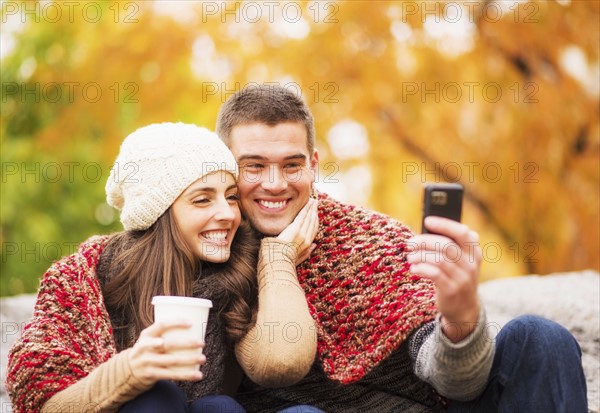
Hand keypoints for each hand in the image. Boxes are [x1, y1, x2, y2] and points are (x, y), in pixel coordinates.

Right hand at [127, 320, 205, 386]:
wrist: (128, 369)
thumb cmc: (148, 348)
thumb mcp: (150, 337)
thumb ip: (166, 333)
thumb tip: (195, 327)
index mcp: (146, 334)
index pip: (161, 325)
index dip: (176, 323)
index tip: (191, 323)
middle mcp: (145, 347)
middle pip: (168, 344)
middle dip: (187, 343)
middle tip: (202, 343)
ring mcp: (147, 362)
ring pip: (172, 361)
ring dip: (190, 360)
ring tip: (203, 359)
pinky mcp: (152, 375)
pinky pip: (171, 375)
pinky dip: (186, 375)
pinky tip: (198, 375)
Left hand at [277, 198, 318, 264]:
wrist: (278, 261)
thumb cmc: (285, 261)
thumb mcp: (299, 259)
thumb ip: (307, 252)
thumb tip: (315, 245)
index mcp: (308, 245)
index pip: (314, 230)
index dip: (315, 220)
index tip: (315, 213)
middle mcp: (307, 238)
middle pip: (313, 222)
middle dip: (314, 212)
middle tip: (315, 203)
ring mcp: (302, 233)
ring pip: (309, 218)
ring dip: (311, 208)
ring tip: (312, 201)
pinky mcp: (295, 229)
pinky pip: (302, 216)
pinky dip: (306, 209)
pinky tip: (308, 203)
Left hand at [406, 216, 481, 341]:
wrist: (464, 309)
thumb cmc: (456, 277)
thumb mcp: (460, 261)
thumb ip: (449, 246)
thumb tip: (425, 230)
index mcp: (474, 252)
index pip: (463, 233)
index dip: (444, 224)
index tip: (427, 221)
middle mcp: (471, 264)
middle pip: (446, 245)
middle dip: (424, 241)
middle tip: (410, 243)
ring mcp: (463, 278)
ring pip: (438, 259)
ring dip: (420, 256)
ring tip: (410, 257)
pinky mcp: (452, 290)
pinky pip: (434, 274)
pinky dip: (421, 268)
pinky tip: (414, 268)